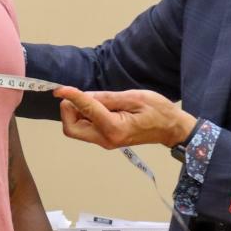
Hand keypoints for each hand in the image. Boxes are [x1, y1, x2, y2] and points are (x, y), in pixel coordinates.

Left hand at [53, 87, 195, 149]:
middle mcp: (105, 139)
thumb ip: (106, 98)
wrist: (171, 128)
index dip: (71, 96)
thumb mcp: (133, 97)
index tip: (59, 88)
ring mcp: (105, 141)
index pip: (85, 110)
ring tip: (96, 99)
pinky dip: (84, 115)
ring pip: (76, 129)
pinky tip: (98, 106)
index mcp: (114, 128)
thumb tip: (83, 96)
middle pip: (71, 128)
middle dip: (69, 109)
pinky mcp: (105, 139)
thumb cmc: (158, 111)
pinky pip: (85, 128)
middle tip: (80, 95)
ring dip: (77, 112)